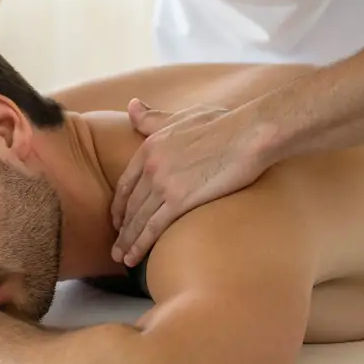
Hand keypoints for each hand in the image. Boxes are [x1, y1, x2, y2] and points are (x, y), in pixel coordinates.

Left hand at [110, 100, 269, 266]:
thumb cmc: (222, 123)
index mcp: (149, 146)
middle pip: (129, 204)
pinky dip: (140, 245)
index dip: (119, 205)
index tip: (117, 220)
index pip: (125, 183)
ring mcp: (164, 183)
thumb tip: (131, 105)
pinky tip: (135, 259)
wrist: (248, 133)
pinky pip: (153, 228)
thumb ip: (153, 118)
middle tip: (116, 246)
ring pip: (138, 219)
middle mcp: (151, 165)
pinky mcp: (180, 200)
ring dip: (127, 242)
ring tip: (122, 259)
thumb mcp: (180, 116)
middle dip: (121, 228)